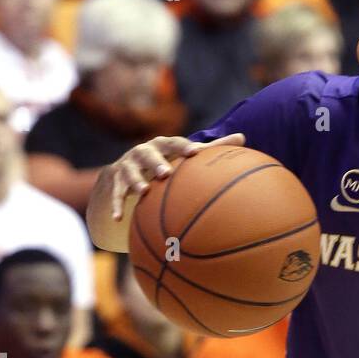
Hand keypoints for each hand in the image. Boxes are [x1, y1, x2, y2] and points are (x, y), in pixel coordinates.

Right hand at [109, 131, 245, 220]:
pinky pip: (115, 195)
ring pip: (129, 172)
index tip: (194, 153)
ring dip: (135, 181)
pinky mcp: (115, 183)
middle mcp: (143, 152)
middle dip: (156, 162)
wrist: (125, 170)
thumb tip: (243, 137)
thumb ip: (211, 148)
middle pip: (148, 154)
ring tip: (142, 191)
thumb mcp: (185, 156)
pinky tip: (118, 220)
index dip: (182, 147)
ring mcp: (127, 167)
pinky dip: (116, 206)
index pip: (173, 143)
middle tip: (166, 172)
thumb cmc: (165, 162)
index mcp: (162, 146)